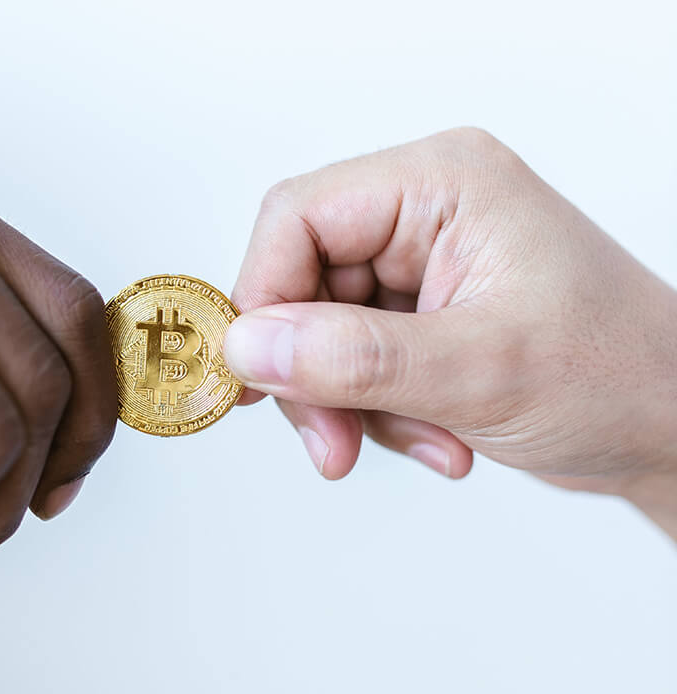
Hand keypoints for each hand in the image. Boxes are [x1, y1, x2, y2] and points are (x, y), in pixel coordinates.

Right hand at [224, 128, 676, 538]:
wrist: (676, 428)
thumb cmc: (621, 375)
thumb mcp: (480, 369)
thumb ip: (354, 358)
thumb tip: (247, 349)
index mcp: (441, 183)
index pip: (298, 216)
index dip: (263, 296)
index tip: (258, 378)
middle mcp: (423, 212)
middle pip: (302, 280)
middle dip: (316, 374)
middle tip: (332, 443)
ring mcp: (422, 264)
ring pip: (322, 332)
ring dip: (357, 404)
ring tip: (428, 440)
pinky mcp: (423, 313)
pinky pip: (356, 361)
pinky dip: (382, 412)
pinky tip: (442, 438)